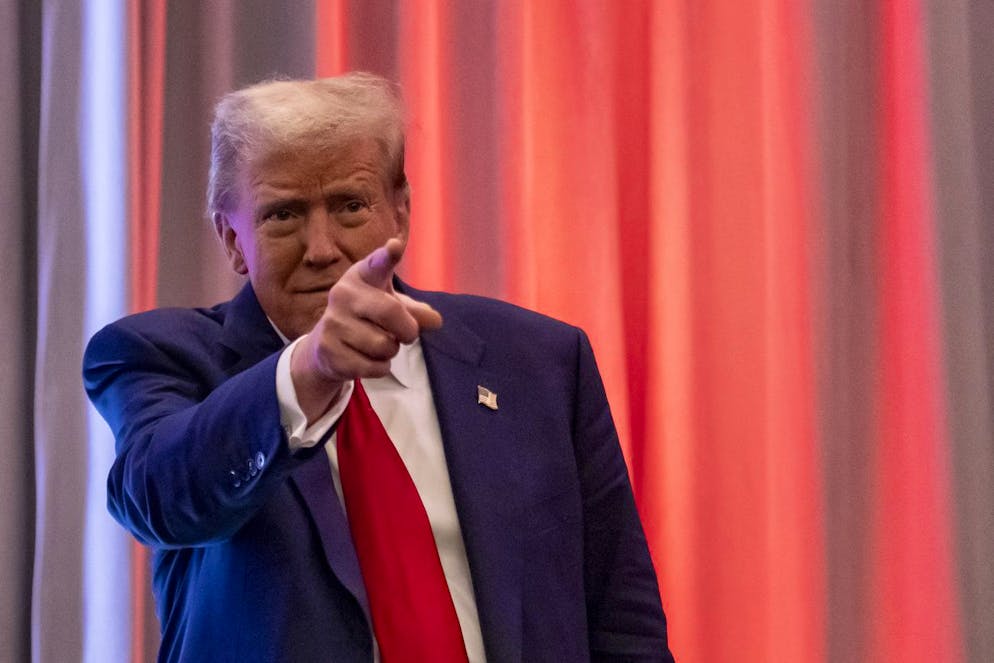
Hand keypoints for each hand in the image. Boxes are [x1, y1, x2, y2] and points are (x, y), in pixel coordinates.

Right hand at [290, 238, 441, 422]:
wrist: (325, 345)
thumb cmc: (367, 318)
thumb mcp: (391, 306)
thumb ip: (415, 311)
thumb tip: (435, 320)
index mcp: (362, 277)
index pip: (376, 264)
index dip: (387, 256)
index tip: (396, 246)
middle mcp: (343, 294)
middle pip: (391, 312)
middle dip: (408, 330)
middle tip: (406, 334)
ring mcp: (333, 323)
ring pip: (383, 345)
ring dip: (390, 351)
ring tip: (377, 344)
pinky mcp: (329, 350)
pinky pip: (372, 366)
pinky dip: (379, 367)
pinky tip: (366, 358)